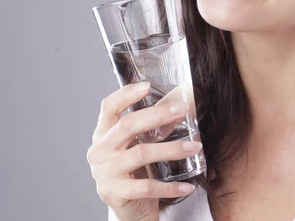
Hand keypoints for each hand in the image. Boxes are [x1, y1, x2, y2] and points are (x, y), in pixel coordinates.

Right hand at [87, 82, 201, 220]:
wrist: (129, 209)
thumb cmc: (135, 172)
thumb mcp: (140, 146)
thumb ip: (155, 127)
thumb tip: (182, 106)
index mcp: (103, 134)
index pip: (108, 108)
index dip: (126, 95)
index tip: (147, 86)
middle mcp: (99, 151)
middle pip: (127, 126)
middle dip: (158, 115)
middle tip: (182, 110)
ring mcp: (105, 173)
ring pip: (141, 154)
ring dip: (172, 149)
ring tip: (195, 147)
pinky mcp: (114, 193)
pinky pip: (147, 187)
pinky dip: (170, 186)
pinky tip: (188, 185)